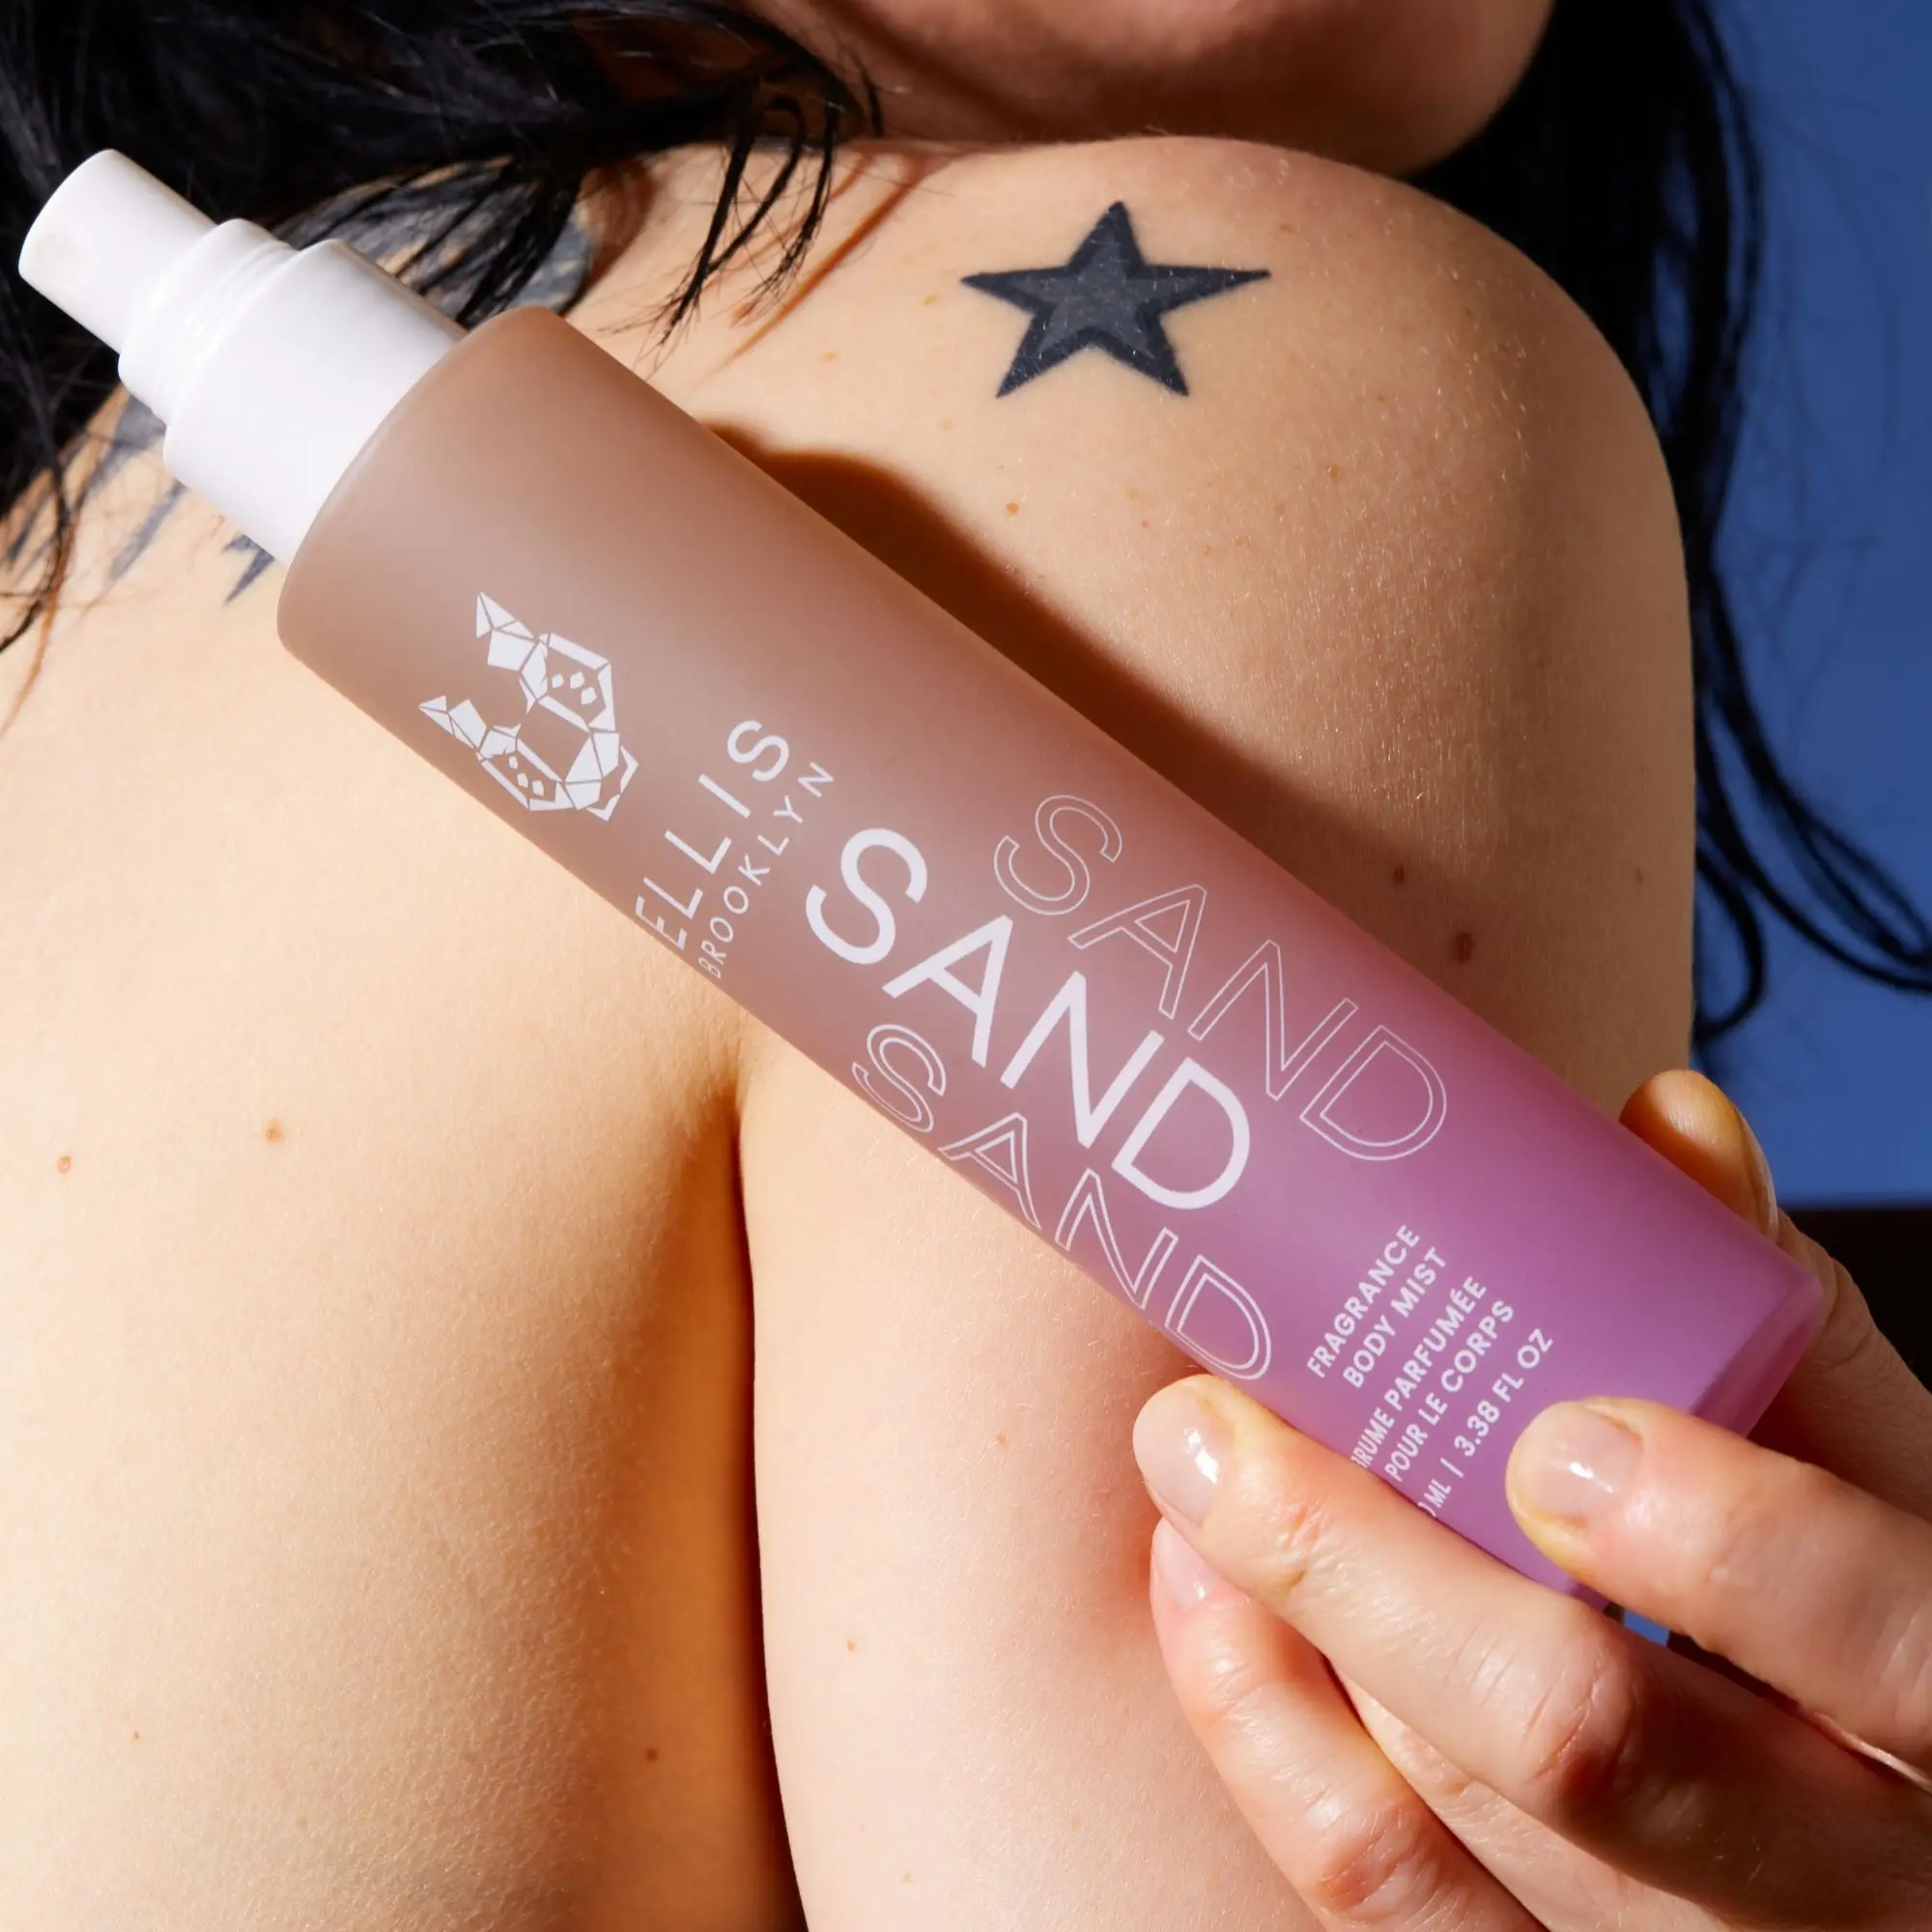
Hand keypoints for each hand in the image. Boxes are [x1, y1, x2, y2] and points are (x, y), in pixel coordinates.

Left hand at [1133, 1070, 1931, 1927]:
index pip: (1883, 1644)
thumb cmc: (1889, 1626)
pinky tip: (1210, 1611)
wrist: (1900, 1832)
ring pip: (1451, 1829)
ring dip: (1283, 1639)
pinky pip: (1387, 1900)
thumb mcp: (1903, 1488)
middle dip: (1374, 1574)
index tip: (1547, 1426)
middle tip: (1219, 1424)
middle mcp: (1845, 1884)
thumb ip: (1788, 1325)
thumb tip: (1664, 1122)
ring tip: (1192, 1479)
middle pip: (1594, 1753)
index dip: (1719, 1544)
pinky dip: (1269, 1745)